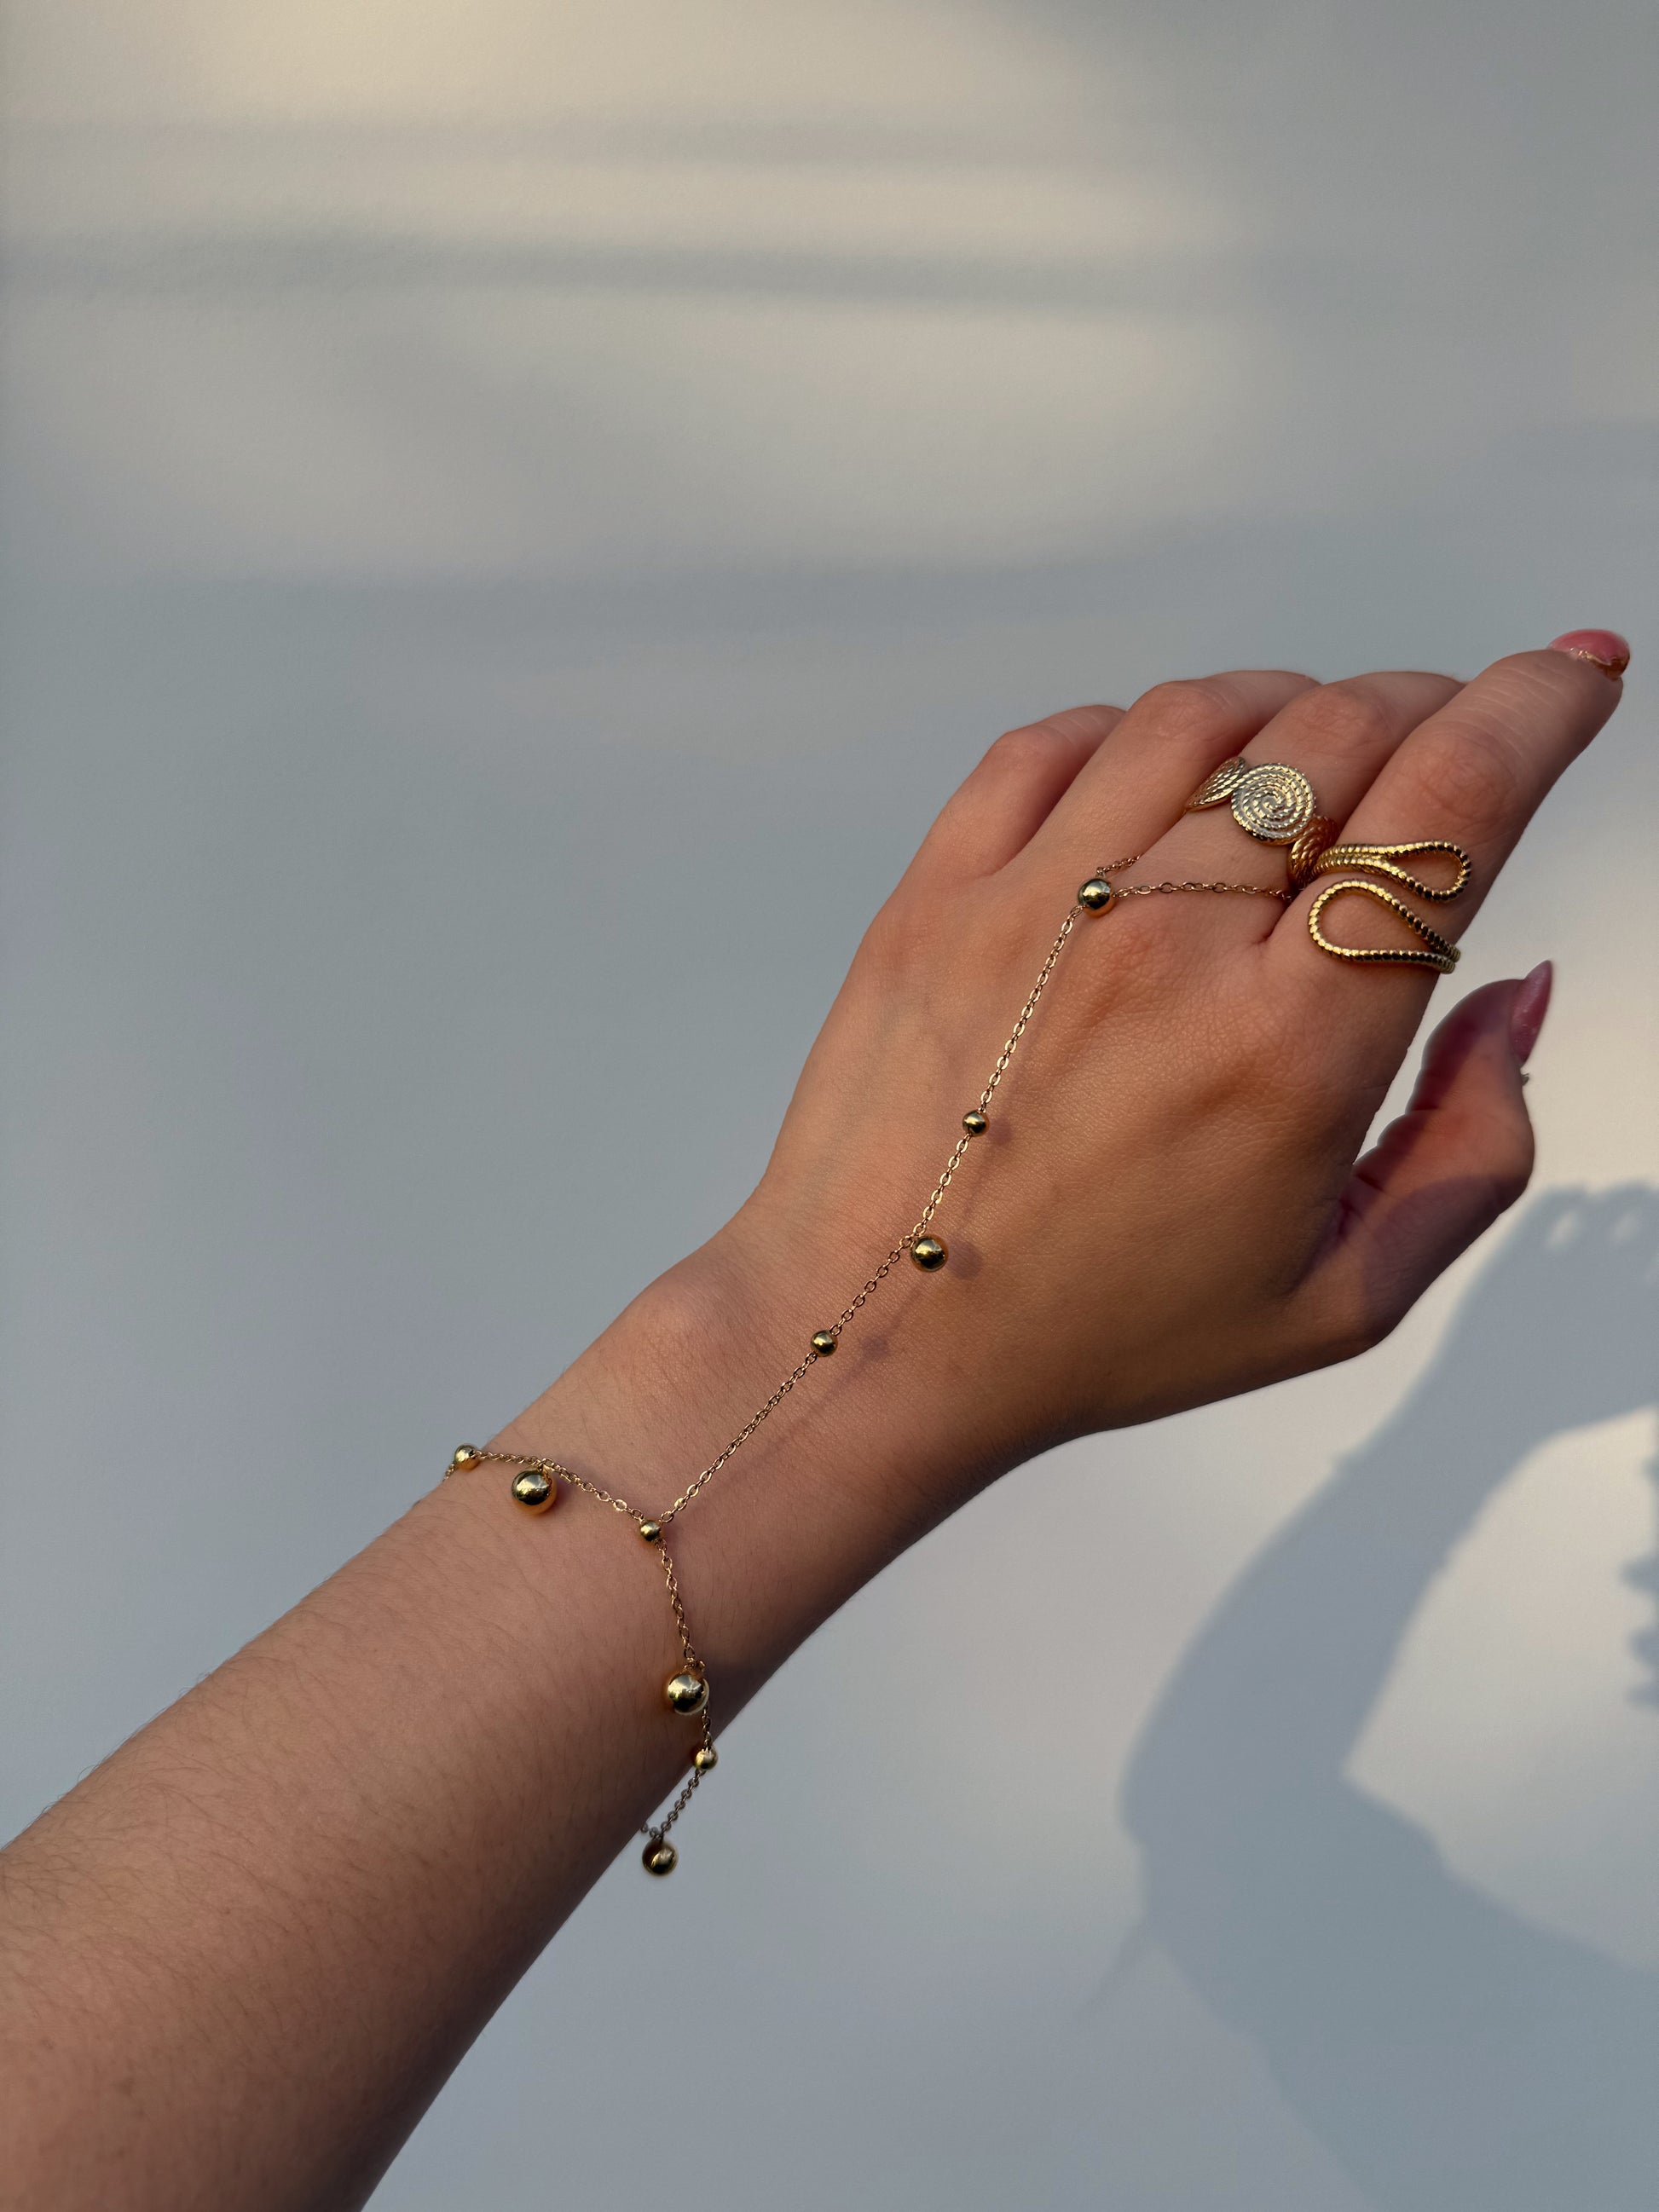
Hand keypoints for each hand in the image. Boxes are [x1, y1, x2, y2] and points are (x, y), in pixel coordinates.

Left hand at [709, 643, 1623, 1487]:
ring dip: (1295, 705)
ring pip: (1205, 714)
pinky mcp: (940, 892)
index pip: (1451, 806)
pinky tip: (1165, 780)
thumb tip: (1517, 992)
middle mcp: (1170, 948)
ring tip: (1316, 755)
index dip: (1540, 709)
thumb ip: (1474, 1149)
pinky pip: (1057, 741)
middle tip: (1448, 738)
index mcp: (1288, 1049)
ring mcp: (1040, 904)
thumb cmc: (1103, 1330)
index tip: (1578, 671)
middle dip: (1434, 706)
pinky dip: (1138, 729)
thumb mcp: (1340, 1298)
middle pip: (1342, 733)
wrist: (876, 1336)